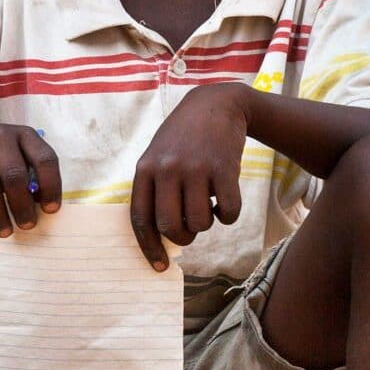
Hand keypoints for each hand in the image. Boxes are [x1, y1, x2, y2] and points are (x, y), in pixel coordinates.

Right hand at [0, 120, 61, 235]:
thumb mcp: (16, 155)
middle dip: (22, 206)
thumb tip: (40, 207)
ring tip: (4, 232)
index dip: (51, 185)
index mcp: (24, 135)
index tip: (51, 210)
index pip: (45, 159)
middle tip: (27, 226)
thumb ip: (30, 175)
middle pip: (14, 176)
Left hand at [130, 84, 248, 269]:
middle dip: (182, 237)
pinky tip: (226, 201)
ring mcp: (196, 168)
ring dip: (207, 223)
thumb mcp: (159, 155)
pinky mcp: (224, 168)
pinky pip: (228, 212)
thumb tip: (162, 235)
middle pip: (170, 225)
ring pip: (200, 222)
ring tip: (208, 207)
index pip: (141, 218)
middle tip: (191, 229)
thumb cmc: (185, 138)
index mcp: (146, 168)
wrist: (217, 104)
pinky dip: (229, 215)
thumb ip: (156, 189)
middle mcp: (168, 168)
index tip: (159, 266)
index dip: (149, 247)